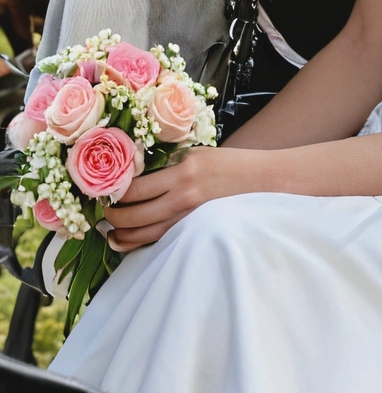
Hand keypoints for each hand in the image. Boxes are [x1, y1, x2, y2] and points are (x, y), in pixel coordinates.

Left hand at [103, 146, 247, 251]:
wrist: (264, 182)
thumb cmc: (231, 164)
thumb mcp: (199, 155)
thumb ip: (171, 165)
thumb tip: (137, 174)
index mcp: (184, 172)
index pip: (136, 188)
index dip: (114, 192)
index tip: (103, 189)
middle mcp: (184, 197)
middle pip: (134, 215)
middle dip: (112, 216)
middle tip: (102, 211)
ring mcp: (189, 219)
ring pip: (143, 235)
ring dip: (121, 235)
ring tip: (110, 232)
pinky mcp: (195, 231)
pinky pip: (160, 240)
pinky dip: (141, 242)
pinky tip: (130, 240)